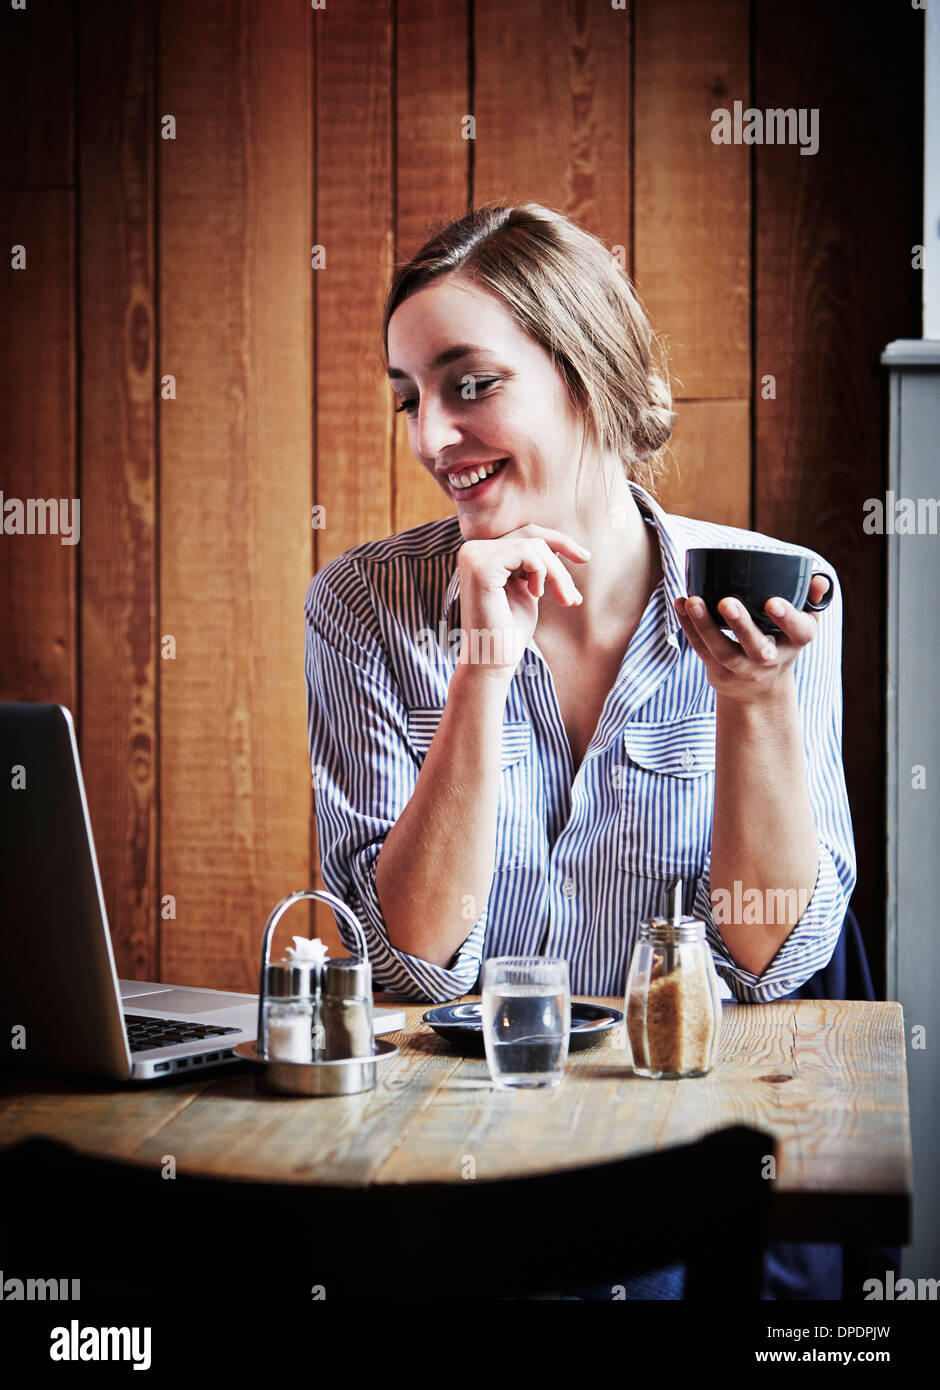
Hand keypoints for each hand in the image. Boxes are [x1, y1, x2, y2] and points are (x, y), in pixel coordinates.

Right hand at [456, 524, 588, 675]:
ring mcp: (473, 556)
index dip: (557, 542)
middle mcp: (472, 551)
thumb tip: (561, 545)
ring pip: (532, 545)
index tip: (585, 557)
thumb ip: (535, 566)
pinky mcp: (480, 566)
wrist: (493, 661)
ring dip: (556, 574)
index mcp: (481, 555)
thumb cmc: (510, 631)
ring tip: (563, 600)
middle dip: (559, 564)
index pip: (524, 535)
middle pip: (530, 537)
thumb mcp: (528, 589)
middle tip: (573, 597)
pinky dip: (541, 572)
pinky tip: (537, 595)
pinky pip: (526, 552)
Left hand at [673, 575, 829, 705]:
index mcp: (795, 642)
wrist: (761, 690)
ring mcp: (743, 669)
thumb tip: (819, 581)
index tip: (773, 602)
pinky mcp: (719, 672)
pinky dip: (689, 627)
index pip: (799, 632)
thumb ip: (811, 599)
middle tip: (727, 602)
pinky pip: (702, 649)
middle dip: (742, 625)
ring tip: (693, 601)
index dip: (788, 618)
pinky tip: (681, 604)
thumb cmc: (781, 642)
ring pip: (723, 650)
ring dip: (705, 625)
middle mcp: (770, 659)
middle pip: (756, 646)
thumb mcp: (801, 624)